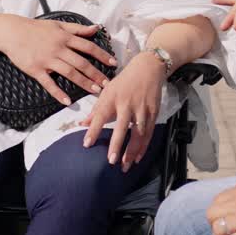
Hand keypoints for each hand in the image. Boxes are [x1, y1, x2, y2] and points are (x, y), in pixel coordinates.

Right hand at [0, 15, 116, 104]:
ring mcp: (47, 60)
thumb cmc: (36, 28)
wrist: (12, 32)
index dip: (102, 55)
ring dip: (83, 82)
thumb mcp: (58, 24)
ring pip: (69, 73)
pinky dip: (58, 93)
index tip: (113, 63)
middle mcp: (58, 49)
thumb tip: (96, 28)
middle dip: (96, 74)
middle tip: (107, 84)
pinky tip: (67, 102)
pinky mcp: (36, 70)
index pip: (88, 47)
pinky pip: (49, 83)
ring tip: (95, 91)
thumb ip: (78, 28)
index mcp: (65, 38)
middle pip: (81, 63)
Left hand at [79, 52, 166, 170]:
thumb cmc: (125, 81)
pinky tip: (137, 158)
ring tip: (124, 166)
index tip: (87, 144)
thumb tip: (82, 123)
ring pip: (138, 133)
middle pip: (121, 127)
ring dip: (132, 151)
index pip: (100, 116)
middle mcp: (127, 103)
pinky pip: (148, 133)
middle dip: (116, 144)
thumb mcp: (108, 90)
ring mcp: (142, 108)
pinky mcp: (153, 112)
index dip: (93, 130)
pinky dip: (143, 146)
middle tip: (111, 161)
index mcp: (113, 97)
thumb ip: (96, 109)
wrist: (149, 68)